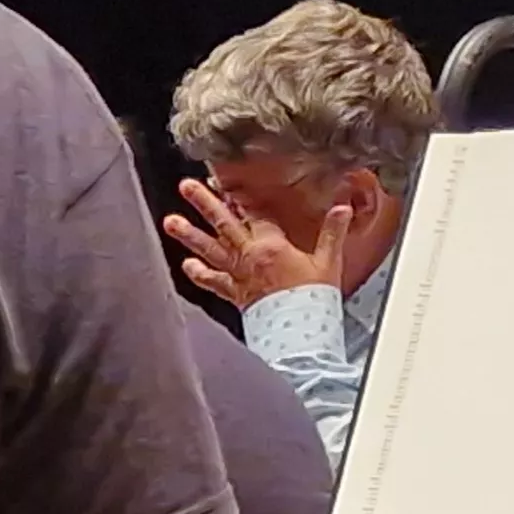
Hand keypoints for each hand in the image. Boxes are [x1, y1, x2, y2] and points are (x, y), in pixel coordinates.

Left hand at [163, 178, 347, 309]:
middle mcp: (249, 257)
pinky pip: (213, 281)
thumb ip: (333, 232)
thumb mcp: (328, 261)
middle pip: (224, 224)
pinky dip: (199, 274)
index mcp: (271, 246)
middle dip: (205, 203)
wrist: (301, 334)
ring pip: (210, 249)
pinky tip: (187, 265)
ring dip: (190, 235)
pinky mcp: (235, 294)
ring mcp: (239, 275)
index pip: (253, 214)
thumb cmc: (314, 298)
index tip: (224, 180)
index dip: (240, 197)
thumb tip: (343, 208)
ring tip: (171, 221)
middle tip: (186, 187)